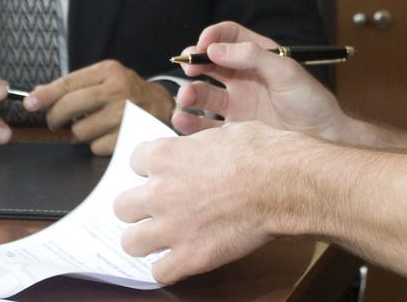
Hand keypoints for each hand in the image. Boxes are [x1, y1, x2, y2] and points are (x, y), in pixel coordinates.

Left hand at [25, 60, 176, 155]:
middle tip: (56, 122)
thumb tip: (36, 96)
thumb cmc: (128, 93)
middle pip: (69, 106)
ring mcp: (125, 114)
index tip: (29, 103)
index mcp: (109, 71)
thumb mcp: (105, 79)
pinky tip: (107, 135)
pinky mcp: (129, 137)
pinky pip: (95, 147)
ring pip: (80, 131)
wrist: (164, 106)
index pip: (68, 83)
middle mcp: (118, 89)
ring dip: (81, 132)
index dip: (45, 95)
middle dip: (55, 117)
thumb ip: (74, 85)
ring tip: (94, 125)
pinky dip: (97, 144)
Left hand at [115, 121, 306, 283]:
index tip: (161, 175)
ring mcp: (172, 226)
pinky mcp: (190, 256)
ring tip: (158, 239)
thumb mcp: (221, 134)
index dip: (150, 170)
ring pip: (130, 242)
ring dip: (143, 240)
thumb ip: (195, 148)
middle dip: (137, 207)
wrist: (284, 182)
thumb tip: (195, 153)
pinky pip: (160, 272)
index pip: (134, 163)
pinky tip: (179, 261)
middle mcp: (159, 191)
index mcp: (165, 156)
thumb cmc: (262, 152)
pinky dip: (168, 268)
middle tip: (155, 209)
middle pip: (122, 205)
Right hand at [173, 21, 345, 139]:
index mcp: (258, 57)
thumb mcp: (286, 71)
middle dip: (194, 62)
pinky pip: (206, 124)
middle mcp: (243, 77)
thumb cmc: (311, 102)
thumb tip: (216, 49)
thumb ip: (252, 56)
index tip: (202, 44)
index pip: (229, 36)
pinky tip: (184, 119)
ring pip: (203, 93)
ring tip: (186, 98)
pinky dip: (191, 121)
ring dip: (189, 92)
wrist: (323, 139)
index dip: (213, 36)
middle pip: (209, 63)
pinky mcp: (234, 129)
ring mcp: (237, 103)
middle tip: (189, 68)